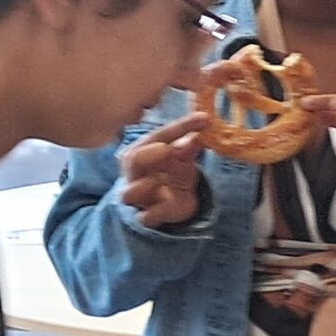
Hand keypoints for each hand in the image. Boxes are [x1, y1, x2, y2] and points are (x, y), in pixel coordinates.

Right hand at [116, 111, 213, 228]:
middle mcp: (134, 172)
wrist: (171, 202)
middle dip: (152, 154)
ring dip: (149, 185)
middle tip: (169, 149)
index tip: (205, 119)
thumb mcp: (183, 156)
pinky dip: (157, 212)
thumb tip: (197, 135)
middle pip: (134, 160)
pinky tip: (169, 202)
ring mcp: (138, 195)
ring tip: (164, 181)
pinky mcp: (145, 217)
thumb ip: (188, 147)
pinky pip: (146, 217)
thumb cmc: (172, 171)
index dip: (182, 126)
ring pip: (130, 192)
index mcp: (142, 150)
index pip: (159, 135)